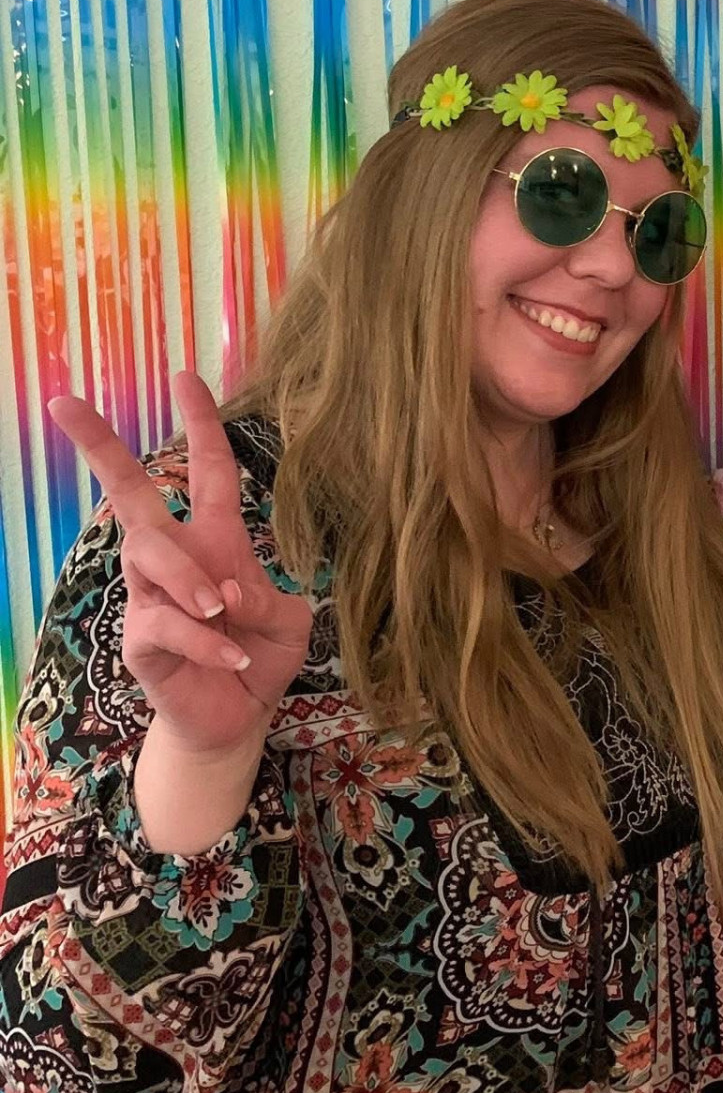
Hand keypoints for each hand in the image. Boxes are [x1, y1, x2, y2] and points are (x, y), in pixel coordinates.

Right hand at [48, 373, 311, 760]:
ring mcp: (150, 597)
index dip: (200, 424)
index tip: (185, 376)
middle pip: (129, 493)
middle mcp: (173, 559)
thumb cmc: (259, 654)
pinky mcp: (141, 641)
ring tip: (222, 610)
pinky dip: (206, 641)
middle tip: (66, 404)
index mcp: (214, 540)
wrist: (239, 716)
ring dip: (190, 578)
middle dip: (100, 446)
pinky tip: (231, 655)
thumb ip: (266, 595)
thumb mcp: (287, 618)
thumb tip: (224, 592)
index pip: (206, 471)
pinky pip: (166, 625)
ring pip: (148, 555)